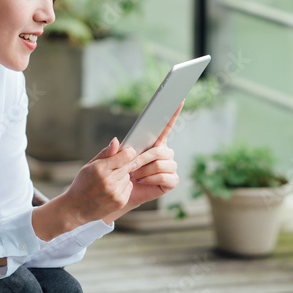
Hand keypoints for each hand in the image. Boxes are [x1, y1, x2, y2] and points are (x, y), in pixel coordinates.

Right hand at [62, 138, 137, 224]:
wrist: (76, 208)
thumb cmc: (82, 183)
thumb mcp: (89, 165)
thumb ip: (105, 153)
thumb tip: (116, 140)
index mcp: (100, 168)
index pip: (125, 156)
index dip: (128, 152)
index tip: (127, 153)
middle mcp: (108, 180)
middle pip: (128, 165)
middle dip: (123, 165)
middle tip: (112, 169)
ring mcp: (114, 192)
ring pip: (128, 176)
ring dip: (122, 176)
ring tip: (109, 181)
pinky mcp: (119, 202)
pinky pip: (129, 187)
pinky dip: (123, 186)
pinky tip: (112, 189)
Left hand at [104, 101, 183, 218]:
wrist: (122, 193)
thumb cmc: (119, 173)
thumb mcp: (113, 160)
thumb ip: (113, 151)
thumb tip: (115, 140)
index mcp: (154, 142)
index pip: (165, 125)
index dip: (173, 113)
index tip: (179, 98)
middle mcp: (165, 152)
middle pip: (159, 150)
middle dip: (143, 159)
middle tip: (130, 168)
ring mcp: (170, 166)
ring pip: (160, 163)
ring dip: (144, 171)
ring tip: (135, 176)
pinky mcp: (172, 180)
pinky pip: (164, 176)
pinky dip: (150, 180)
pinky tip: (143, 182)